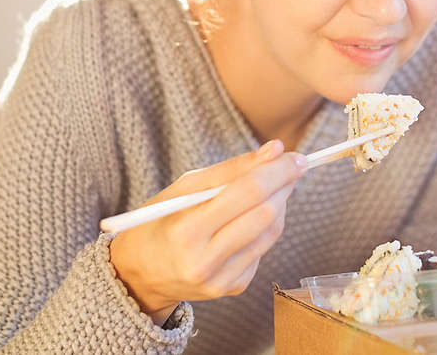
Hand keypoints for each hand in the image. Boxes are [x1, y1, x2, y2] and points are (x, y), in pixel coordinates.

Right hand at [108, 140, 306, 323]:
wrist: (140, 274)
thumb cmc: (161, 221)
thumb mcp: (184, 188)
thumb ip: (231, 169)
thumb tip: (276, 149)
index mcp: (187, 230)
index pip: (248, 193)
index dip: (277, 171)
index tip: (296, 155)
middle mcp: (205, 261)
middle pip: (266, 213)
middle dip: (285, 184)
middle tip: (292, 165)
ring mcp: (222, 279)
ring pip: (272, 231)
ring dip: (280, 203)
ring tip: (273, 187)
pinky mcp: (234, 288)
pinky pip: (263, 249)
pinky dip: (265, 227)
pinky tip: (251, 218)